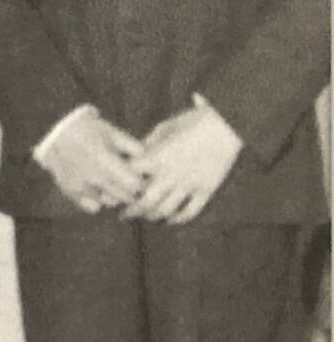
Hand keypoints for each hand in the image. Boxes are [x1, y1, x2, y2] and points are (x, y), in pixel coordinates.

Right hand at [35, 107, 149, 214]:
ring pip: (110, 202)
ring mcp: (81, 187)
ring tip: (113, 181)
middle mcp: (94, 178)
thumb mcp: (112, 131)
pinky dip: (98, 200)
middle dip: (131, 190)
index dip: (142, 181)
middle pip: (125, 197)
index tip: (141, 176)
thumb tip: (149, 160)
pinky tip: (98, 187)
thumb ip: (133, 147)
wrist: (51, 130)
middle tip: (130, 180)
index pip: (135, 185)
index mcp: (106, 161)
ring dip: (115, 195)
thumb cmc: (85, 128)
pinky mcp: (71, 192)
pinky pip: (92, 206)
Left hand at [125, 102, 243, 223]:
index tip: (115, 189)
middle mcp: (171, 174)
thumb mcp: (165, 128)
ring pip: (165, 210)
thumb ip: (148, 145)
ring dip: (152, 216)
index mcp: (158, 157)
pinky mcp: (205, 190)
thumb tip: (135, 157)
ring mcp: (189, 185)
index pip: (131, 178)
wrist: (227, 125)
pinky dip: (178, 219)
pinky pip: (189, 212)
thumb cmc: (194, 122)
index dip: (120, 184)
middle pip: (145, 202)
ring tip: (146, 217)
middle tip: (124, 215)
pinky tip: (170, 220)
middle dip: (131, 211)